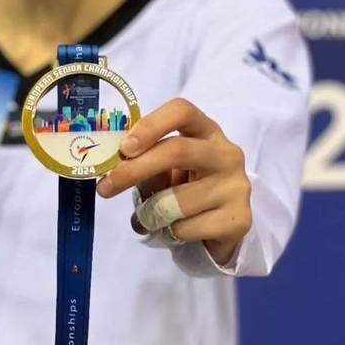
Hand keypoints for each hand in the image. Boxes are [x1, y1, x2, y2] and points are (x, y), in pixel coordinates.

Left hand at [95, 98, 251, 265]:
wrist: (223, 226)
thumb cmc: (186, 187)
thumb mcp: (166, 169)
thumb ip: (144, 160)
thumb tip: (113, 165)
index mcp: (206, 131)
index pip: (182, 111)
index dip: (151, 125)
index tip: (124, 148)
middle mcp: (226, 153)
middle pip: (177, 151)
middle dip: (134, 170)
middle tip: (106, 188)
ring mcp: (236, 186)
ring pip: (176, 200)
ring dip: (151, 214)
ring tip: (150, 218)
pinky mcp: (239, 219)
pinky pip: (186, 228)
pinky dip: (170, 233)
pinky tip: (176, 230)